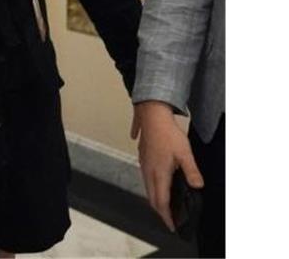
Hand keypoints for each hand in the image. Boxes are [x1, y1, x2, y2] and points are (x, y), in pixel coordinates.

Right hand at [134, 101, 203, 231]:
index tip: (171, 225)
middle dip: (160, 211)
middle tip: (169, 219)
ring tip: (165, 205)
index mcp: (159, 173)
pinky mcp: (143, 158)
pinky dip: (152, 188)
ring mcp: (144, 164)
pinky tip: (158, 184)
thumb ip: (192, 172)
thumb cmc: (167, 133)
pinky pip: (146, 178)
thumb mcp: (185, 153)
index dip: (166, 216)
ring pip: (148, 188)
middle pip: (152, 197)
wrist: (152, 116)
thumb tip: (198, 186)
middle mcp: (148, 171)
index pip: (161, 201)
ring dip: (156, 199)